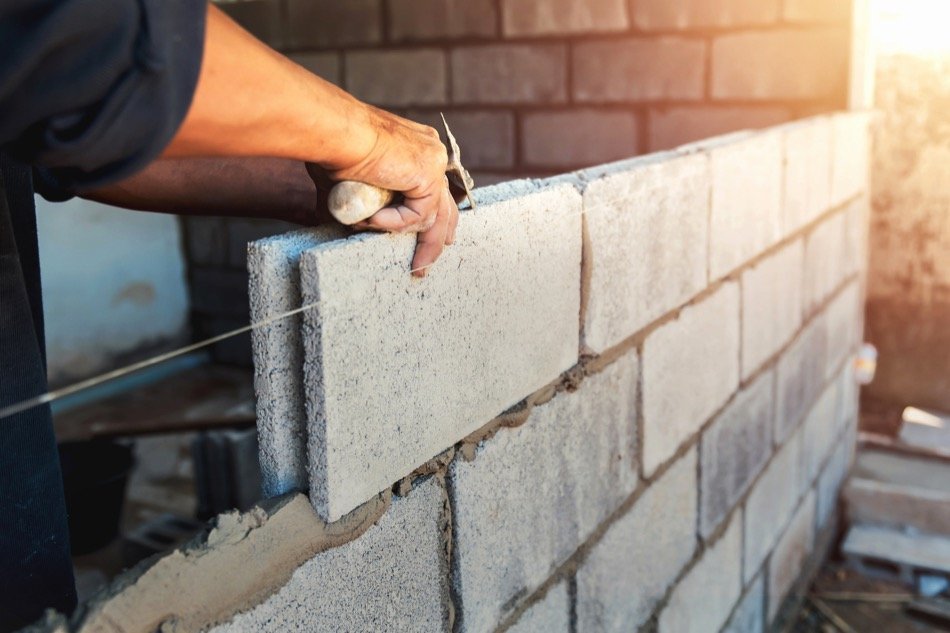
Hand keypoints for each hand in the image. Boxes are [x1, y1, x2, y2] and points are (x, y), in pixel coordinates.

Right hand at [319, 106, 459, 276]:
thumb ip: (360, 202)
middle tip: (429, 261)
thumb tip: (349, 222)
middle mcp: (430, 152)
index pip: (432, 188)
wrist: (337, 133)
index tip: (430, 239)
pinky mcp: (428, 175)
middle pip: (444, 203)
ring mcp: (433, 162)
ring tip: (414, 266)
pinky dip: (394, 223)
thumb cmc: (334, 150)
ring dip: (421, 243)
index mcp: (415, 149)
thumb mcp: (351, 182)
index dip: (432, 215)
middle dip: (439, 237)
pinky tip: (371, 219)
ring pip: (436, 215)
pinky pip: (417, 215)